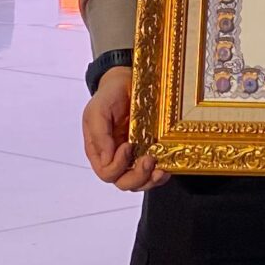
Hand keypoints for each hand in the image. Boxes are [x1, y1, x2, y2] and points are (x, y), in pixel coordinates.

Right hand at [81, 68, 168, 192]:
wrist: (126, 82)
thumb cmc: (109, 96)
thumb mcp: (97, 110)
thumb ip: (99, 134)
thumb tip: (107, 159)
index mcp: (99, 151)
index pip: (106, 172)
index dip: (118, 165)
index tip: (127, 145)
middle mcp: (116, 158)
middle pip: (124, 182)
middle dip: (137, 176)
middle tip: (148, 160)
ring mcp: (134, 157)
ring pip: (140, 182)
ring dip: (151, 180)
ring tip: (160, 169)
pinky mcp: (149, 152)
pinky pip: (154, 173)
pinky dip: (161, 175)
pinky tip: (166, 167)